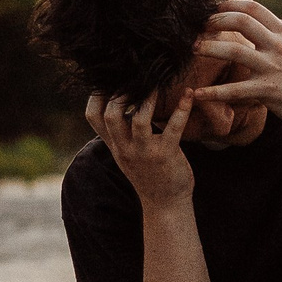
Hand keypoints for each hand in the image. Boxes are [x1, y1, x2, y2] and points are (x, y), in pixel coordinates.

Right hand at [87, 87, 197, 206]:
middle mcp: (125, 148)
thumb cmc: (149, 173)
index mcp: (115, 145)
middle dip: (119, 93)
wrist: (165, 205)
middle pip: (109, 115)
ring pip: (138, 120)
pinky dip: (181, 109)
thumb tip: (118, 103)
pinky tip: (188, 94)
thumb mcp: (126, 154)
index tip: (108, 76)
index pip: (92, 117)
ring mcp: (144, 152)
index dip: (96, 94)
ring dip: (147, 98)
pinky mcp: (166, 155)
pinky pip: (173, 129)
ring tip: (157, 81)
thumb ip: (120, 133)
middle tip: (134, 76)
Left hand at [192, 1, 281, 136]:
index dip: (229, 4)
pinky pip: (235, 90)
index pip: (253, 8)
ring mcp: (273, 67)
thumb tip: (259, 8)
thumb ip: (276, 25)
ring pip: (234, 51)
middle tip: (200, 26)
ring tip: (195, 49)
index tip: (214, 9)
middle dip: (216, 21)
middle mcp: (278, 46)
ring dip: (209, 48)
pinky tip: (198, 93)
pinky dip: (214, 92)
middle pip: (241, 21)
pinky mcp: (267, 90)